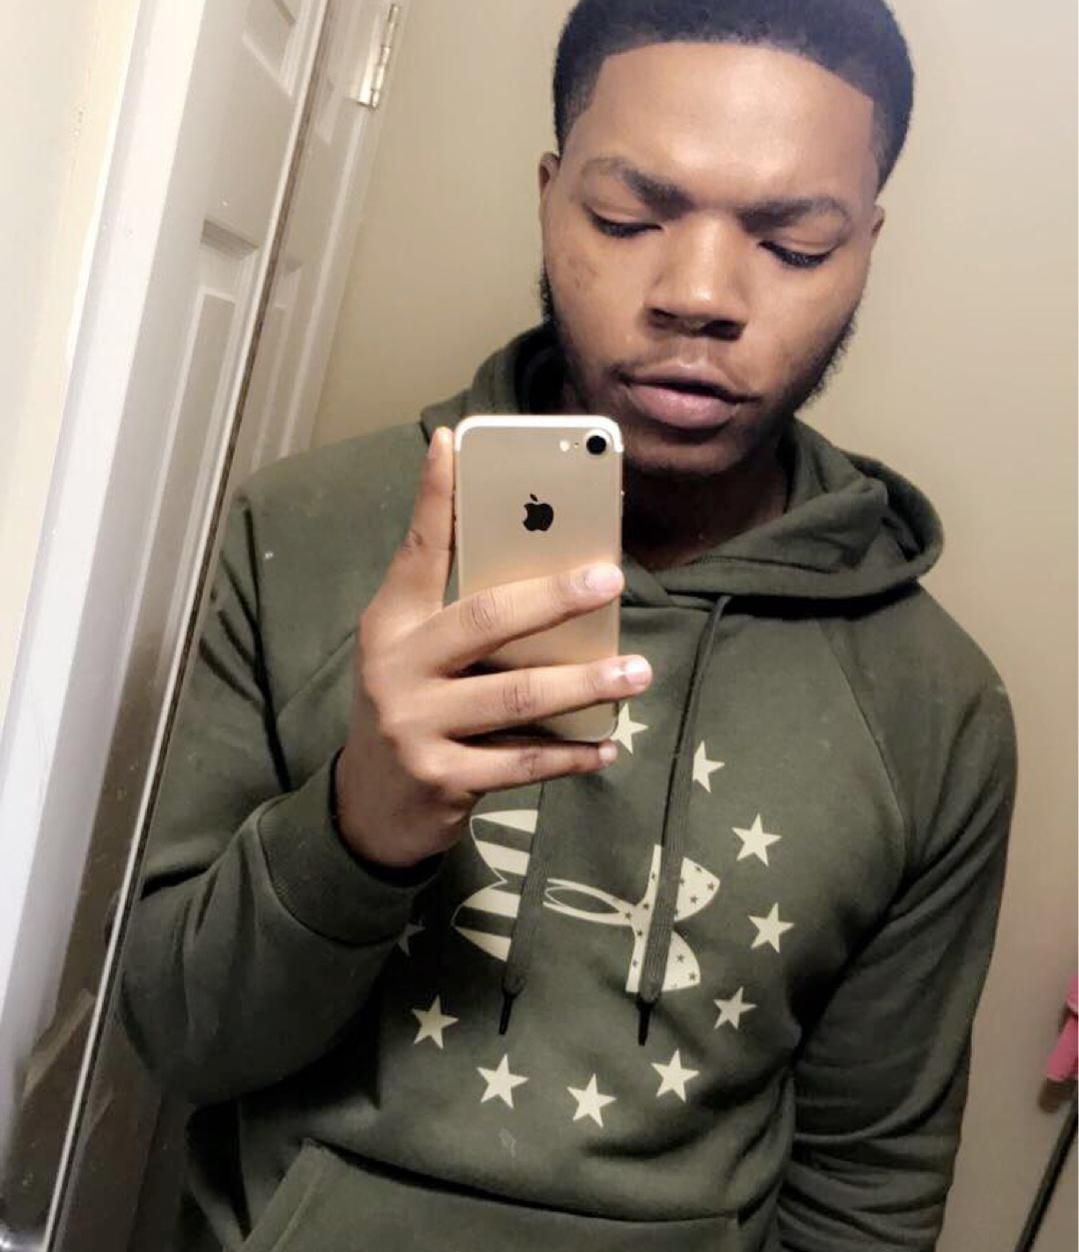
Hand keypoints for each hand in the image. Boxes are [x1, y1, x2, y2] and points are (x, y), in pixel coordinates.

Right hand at [335, 425, 650, 868]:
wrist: (369, 808)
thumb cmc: (412, 710)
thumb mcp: (415, 653)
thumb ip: (460, 611)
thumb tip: (545, 562)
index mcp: (389, 624)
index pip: (417, 551)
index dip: (434, 497)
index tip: (452, 442)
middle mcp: (396, 669)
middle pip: (483, 620)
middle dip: (553, 597)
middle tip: (610, 579)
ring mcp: (416, 726)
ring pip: (515, 697)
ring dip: (584, 682)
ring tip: (636, 672)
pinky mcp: (443, 778)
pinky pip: (522, 764)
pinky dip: (571, 755)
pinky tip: (607, 745)